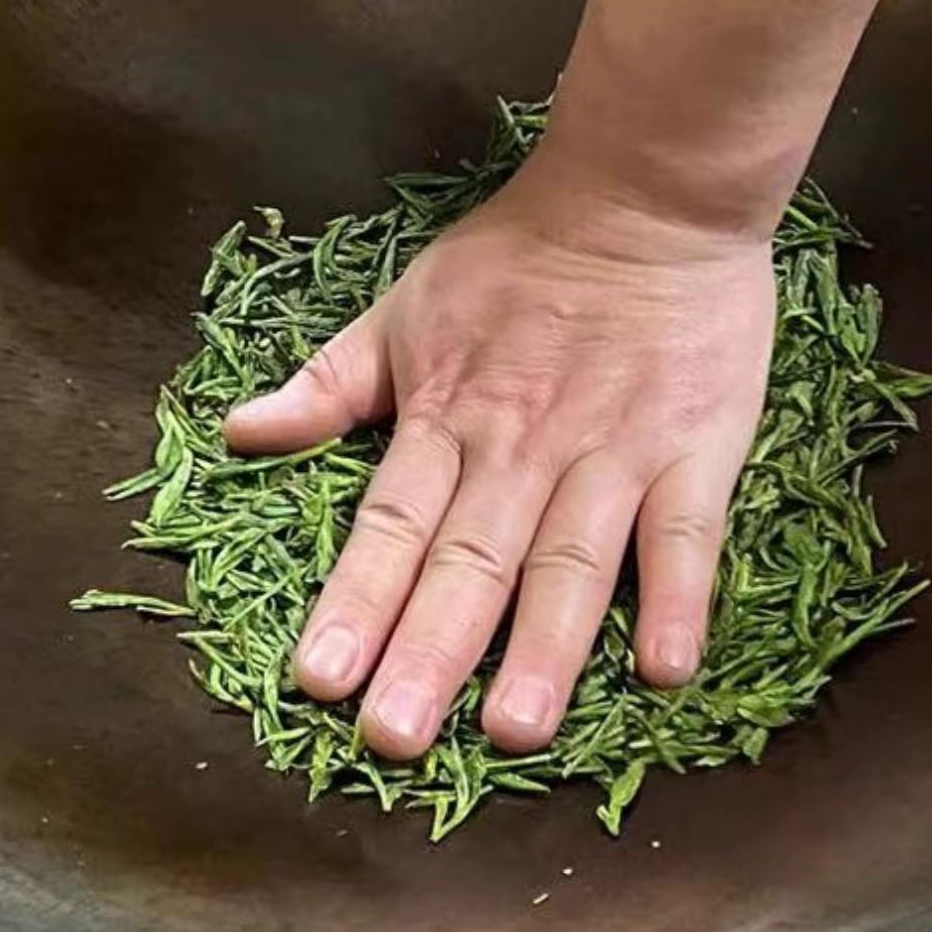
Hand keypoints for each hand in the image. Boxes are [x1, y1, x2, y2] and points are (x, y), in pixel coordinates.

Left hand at [223, 154, 773, 759]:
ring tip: (515, 730)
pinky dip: (676, 596)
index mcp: (446, 415)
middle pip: (471, 560)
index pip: (391, 522)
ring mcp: (612, 450)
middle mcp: (522, 446)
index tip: (319, 677)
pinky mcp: (695, 447)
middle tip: (395, 737)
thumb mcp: (402, 309)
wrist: (644, 193)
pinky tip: (663, 670)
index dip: (356, 599)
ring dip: (544, 646)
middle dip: (431, 650)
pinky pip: (687, 532)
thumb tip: (237, 432)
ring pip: (571, 560)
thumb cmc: (518, 257)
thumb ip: (326, 385)